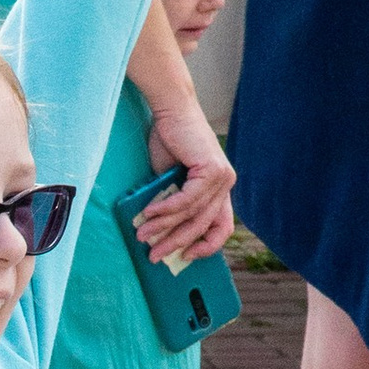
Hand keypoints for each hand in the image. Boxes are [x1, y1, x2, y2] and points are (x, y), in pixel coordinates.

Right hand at [138, 79, 237, 263]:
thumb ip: (171, 203)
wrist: (171, 111)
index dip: (206, 246)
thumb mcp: (170, 180)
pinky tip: (149, 215)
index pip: (222, 227)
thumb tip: (158, 233)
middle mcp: (226, 184)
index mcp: (220, 189)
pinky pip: (187, 199)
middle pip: (203, 225)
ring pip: (192, 214)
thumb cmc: (169, 141)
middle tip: (154, 256)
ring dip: (164, 227)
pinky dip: (166, 209)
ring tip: (143, 236)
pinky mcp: (212, 170)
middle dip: (176, 243)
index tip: (185, 257)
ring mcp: (222, 177)